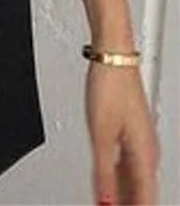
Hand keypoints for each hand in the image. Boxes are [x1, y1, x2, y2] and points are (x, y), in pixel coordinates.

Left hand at [85, 59, 159, 204]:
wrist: (113, 57)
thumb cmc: (110, 87)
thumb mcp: (101, 135)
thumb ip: (103, 172)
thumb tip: (105, 201)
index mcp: (145, 156)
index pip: (146, 200)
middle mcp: (148, 151)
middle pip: (142, 193)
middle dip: (130, 205)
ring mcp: (141, 142)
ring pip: (136, 181)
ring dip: (125, 196)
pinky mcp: (131, 133)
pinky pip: (128, 166)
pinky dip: (120, 180)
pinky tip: (109, 187)